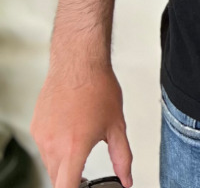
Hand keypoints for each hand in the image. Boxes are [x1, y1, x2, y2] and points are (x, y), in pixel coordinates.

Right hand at [31, 65, 132, 187]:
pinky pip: (44, 147)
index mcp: (74, 148)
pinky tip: (69, 130)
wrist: (79, 62)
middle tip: (85, 174)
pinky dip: (55, 146)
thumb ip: (122, 156)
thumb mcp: (117, 125)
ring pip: (50, 163)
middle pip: (57, 179)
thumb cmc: (98, 88)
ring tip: (80, 141)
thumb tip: (126, 178)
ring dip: (63, 162)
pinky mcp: (35, 127)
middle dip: (71, 179)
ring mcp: (42, 137)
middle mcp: (53, 145)